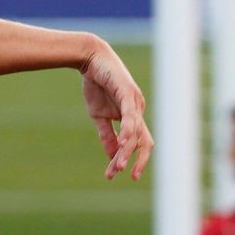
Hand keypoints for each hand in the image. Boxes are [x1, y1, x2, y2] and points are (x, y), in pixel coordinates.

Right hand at [80, 37, 153, 181]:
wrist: (90, 59)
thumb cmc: (97, 84)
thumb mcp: (98, 115)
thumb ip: (107, 134)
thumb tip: (112, 154)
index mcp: (132, 116)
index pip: (138, 142)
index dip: (133, 159)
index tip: (120, 174)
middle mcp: (138, 110)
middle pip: (143, 141)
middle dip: (137, 160)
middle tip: (125, 174)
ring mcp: (135, 102)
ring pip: (136, 133)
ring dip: (127, 151)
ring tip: (119, 166)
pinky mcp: (128, 93)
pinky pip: (130, 116)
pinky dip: (128, 131)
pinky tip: (123, 143)